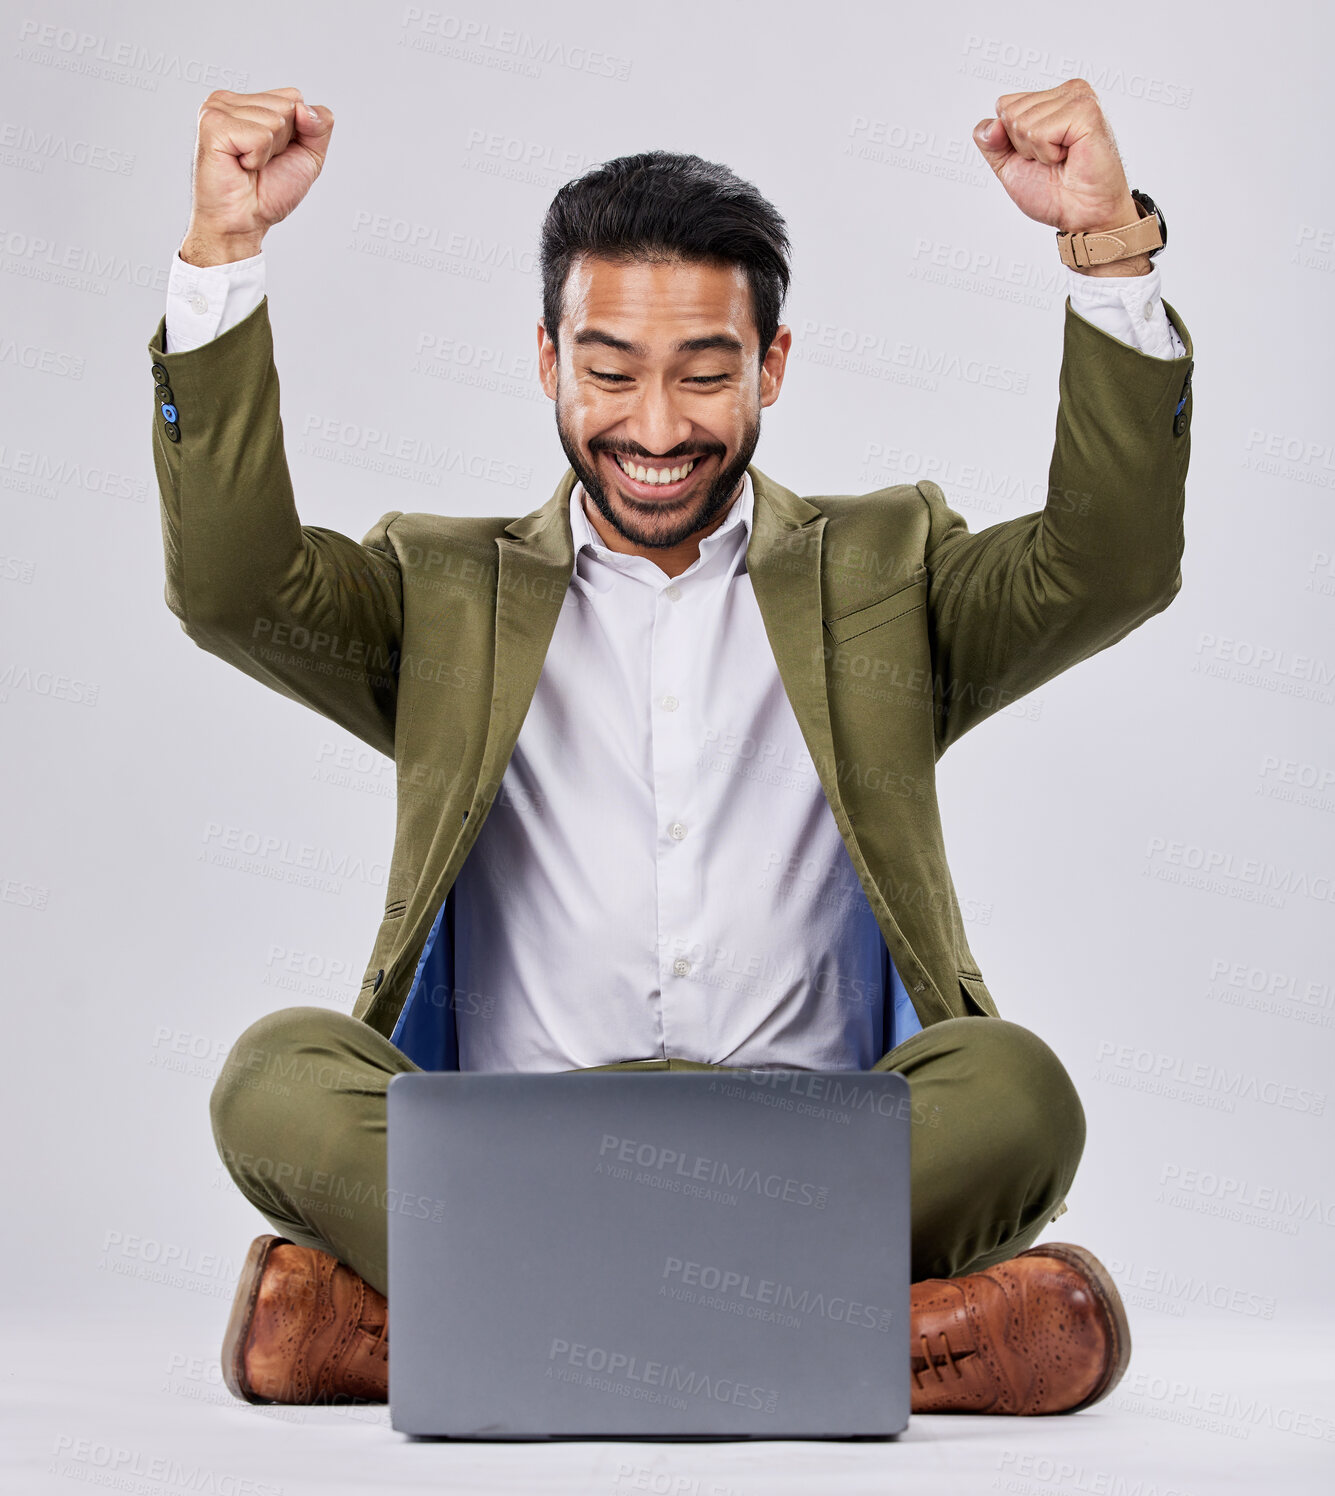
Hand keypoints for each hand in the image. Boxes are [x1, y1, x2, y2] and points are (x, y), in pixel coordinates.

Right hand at [180, 87, 333, 266]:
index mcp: (249, 102)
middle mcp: (230, 100)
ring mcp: (217, 109)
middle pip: (287, 106)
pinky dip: (257, 158)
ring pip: (275, 120)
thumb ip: (320, 126)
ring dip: (269, 153)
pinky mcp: (212, 124)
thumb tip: (303, 107)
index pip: (294, 97)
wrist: (244, 221)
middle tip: (260, 163)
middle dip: (283, 143)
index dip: (297, 133)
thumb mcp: (309, 156)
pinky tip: (240, 165)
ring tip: (248, 165)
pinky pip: (260, 136)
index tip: (274, 155)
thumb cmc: (269, 191)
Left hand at [973, 79, 1145, 270]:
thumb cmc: (1054, 192)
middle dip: (1023, 146)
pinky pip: (1040, 131)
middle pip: (1010, 112)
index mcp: (1051, 98)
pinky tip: (1069, 156)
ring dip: (1037, 152)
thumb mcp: (1008, 165)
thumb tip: (992, 125)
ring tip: (1062, 159)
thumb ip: (990, 141)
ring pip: (1022, 122)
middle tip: (1052, 160)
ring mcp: (1078, 98)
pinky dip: (1048, 153)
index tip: (1039, 155)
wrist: (1082, 215)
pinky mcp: (1086, 111)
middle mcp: (1067, 92)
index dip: (1010, 140)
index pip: (1004, 105)